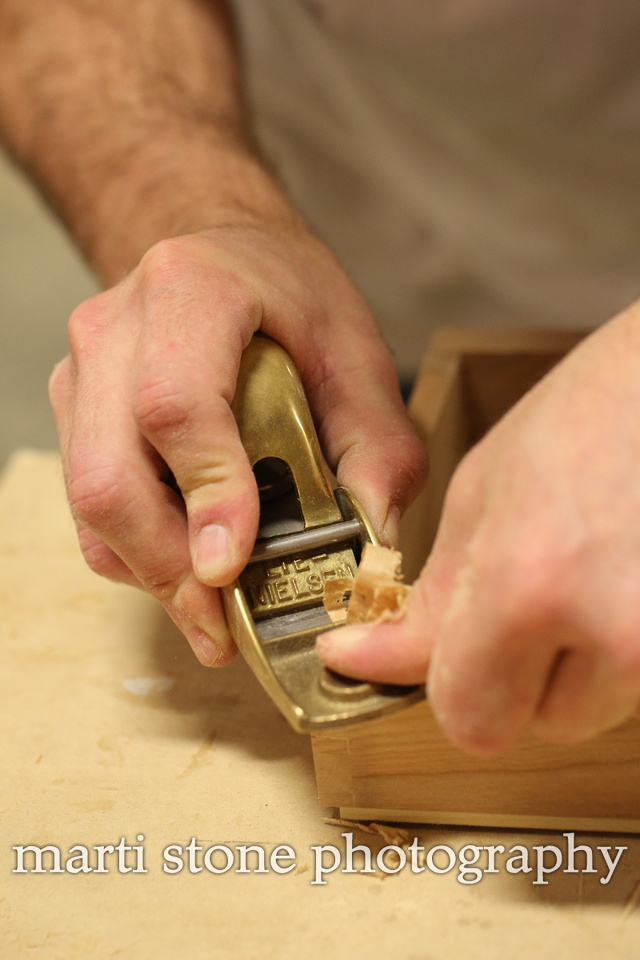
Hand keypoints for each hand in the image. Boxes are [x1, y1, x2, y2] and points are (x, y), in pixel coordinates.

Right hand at [50, 221, 426, 666]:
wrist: (221, 253)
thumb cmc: (288, 297)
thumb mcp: (355, 351)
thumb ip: (376, 444)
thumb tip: (370, 540)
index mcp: (191, 291)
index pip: (177, 404)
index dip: (205, 492)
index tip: (231, 567)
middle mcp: (115, 330)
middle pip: (112, 473)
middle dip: (168, 565)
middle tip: (223, 626)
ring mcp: (81, 371)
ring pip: (91, 502)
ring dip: (151, 572)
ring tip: (212, 617)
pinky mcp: (73, 410)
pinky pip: (87, 504)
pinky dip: (135, 553)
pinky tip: (185, 573)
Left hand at [317, 303, 639, 752]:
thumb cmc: (596, 412)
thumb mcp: (483, 493)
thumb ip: (428, 600)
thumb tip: (357, 663)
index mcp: (533, 585)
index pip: (470, 720)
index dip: (458, 687)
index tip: (449, 657)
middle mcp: (617, 633)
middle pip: (542, 726)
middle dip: (522, 676)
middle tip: (538, 591)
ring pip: (595, 710)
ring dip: (579, 664)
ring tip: (590, 570)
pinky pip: (638, 682)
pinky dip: (622, 647)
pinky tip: (621, 577)